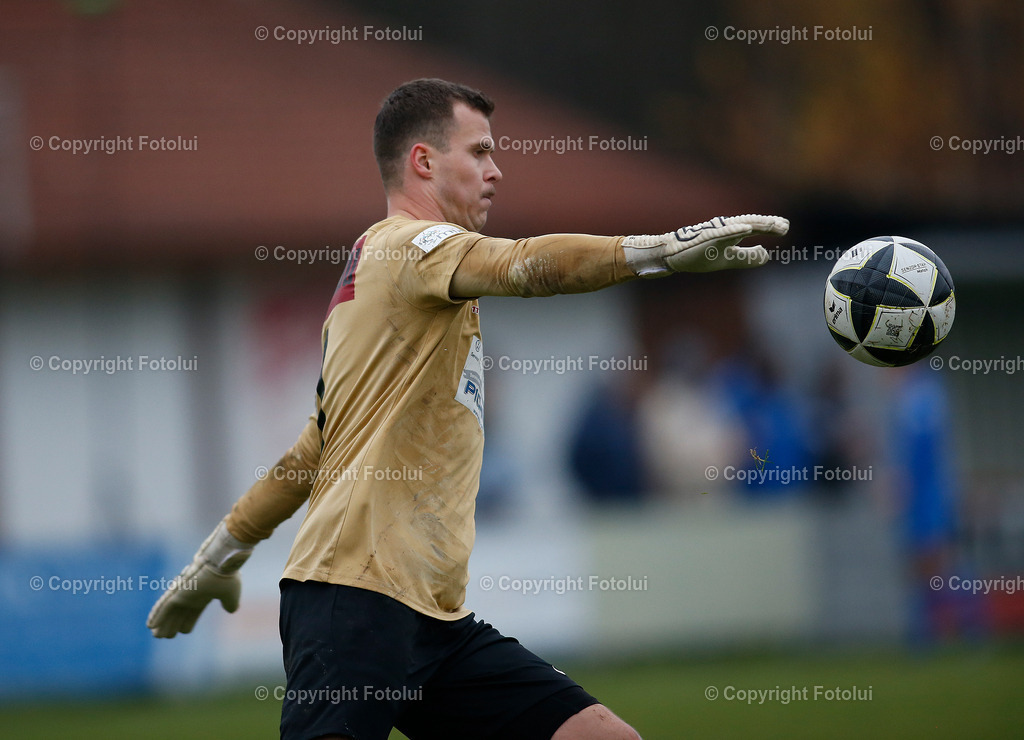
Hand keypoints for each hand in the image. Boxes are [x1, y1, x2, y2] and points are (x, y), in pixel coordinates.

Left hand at [147, 521, 253, 637]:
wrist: (221, 564)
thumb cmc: (227, 577)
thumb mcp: (231, 594)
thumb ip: (230, 603)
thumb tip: (232, 610)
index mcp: (203, 596)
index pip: (194, 612)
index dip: (189, 622)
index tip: (184, 631)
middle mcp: (191, 596)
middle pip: (179, 614)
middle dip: (172, 625)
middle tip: (165, 636)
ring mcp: (182, 594)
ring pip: (169, 613)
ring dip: (162, 624)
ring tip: (156, 635)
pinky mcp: (176, 593)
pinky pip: (163, 607)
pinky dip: (156, 616)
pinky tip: (150, 626)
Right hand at [623, 214, 788, 276]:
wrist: (671, 255)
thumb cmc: (698, 255)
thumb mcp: (727, 259)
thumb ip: (746, 257)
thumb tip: (766, 254)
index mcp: (731, 233)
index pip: (754, 228)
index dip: (769, 228)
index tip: (784, 228)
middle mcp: (726, 229)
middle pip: (751, 225)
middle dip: (768, 225)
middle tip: (785, 226)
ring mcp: (716, 232)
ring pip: (740, 226)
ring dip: (757, 224)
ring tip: (773, 225)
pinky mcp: (705, 238)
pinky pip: (722, 233)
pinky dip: (734, 230)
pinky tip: (745, 229)